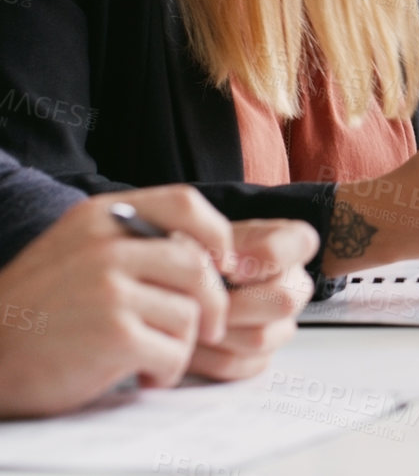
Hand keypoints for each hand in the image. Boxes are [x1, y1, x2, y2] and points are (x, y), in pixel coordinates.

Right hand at [0, 187, 231, 417]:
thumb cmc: (37, 311)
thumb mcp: (73, 251)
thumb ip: (129, 241)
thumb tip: (207, 251)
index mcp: (98, 218)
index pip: (184, 203)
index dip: (216, 234)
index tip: (222, 265)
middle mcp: (105, 248)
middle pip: (198, 266)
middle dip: (212, 304)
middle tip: (208, 329)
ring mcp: (109, 291)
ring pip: (190, 314)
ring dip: (182, 344)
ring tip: (153, 357)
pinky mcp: (114, 336)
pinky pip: (175, 351)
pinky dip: (168, 370)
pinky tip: (145, 375)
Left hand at [188, 219, 316, 380]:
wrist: (177, 287)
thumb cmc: (193, 255)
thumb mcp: (203, 233)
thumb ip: (217, 240)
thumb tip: (231, 266)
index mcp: (291, 244)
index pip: (301, 243)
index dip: (267, 257)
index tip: (231, 267)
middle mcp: (296, 285)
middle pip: (283, 301)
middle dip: (231, 305)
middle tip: (199, 302)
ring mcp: (282, 324)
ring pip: (259, 338)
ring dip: (214, 332)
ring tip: (186, 322)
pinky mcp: (260, 357)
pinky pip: (240, 364)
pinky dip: (206, 357)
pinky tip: (188, 342)